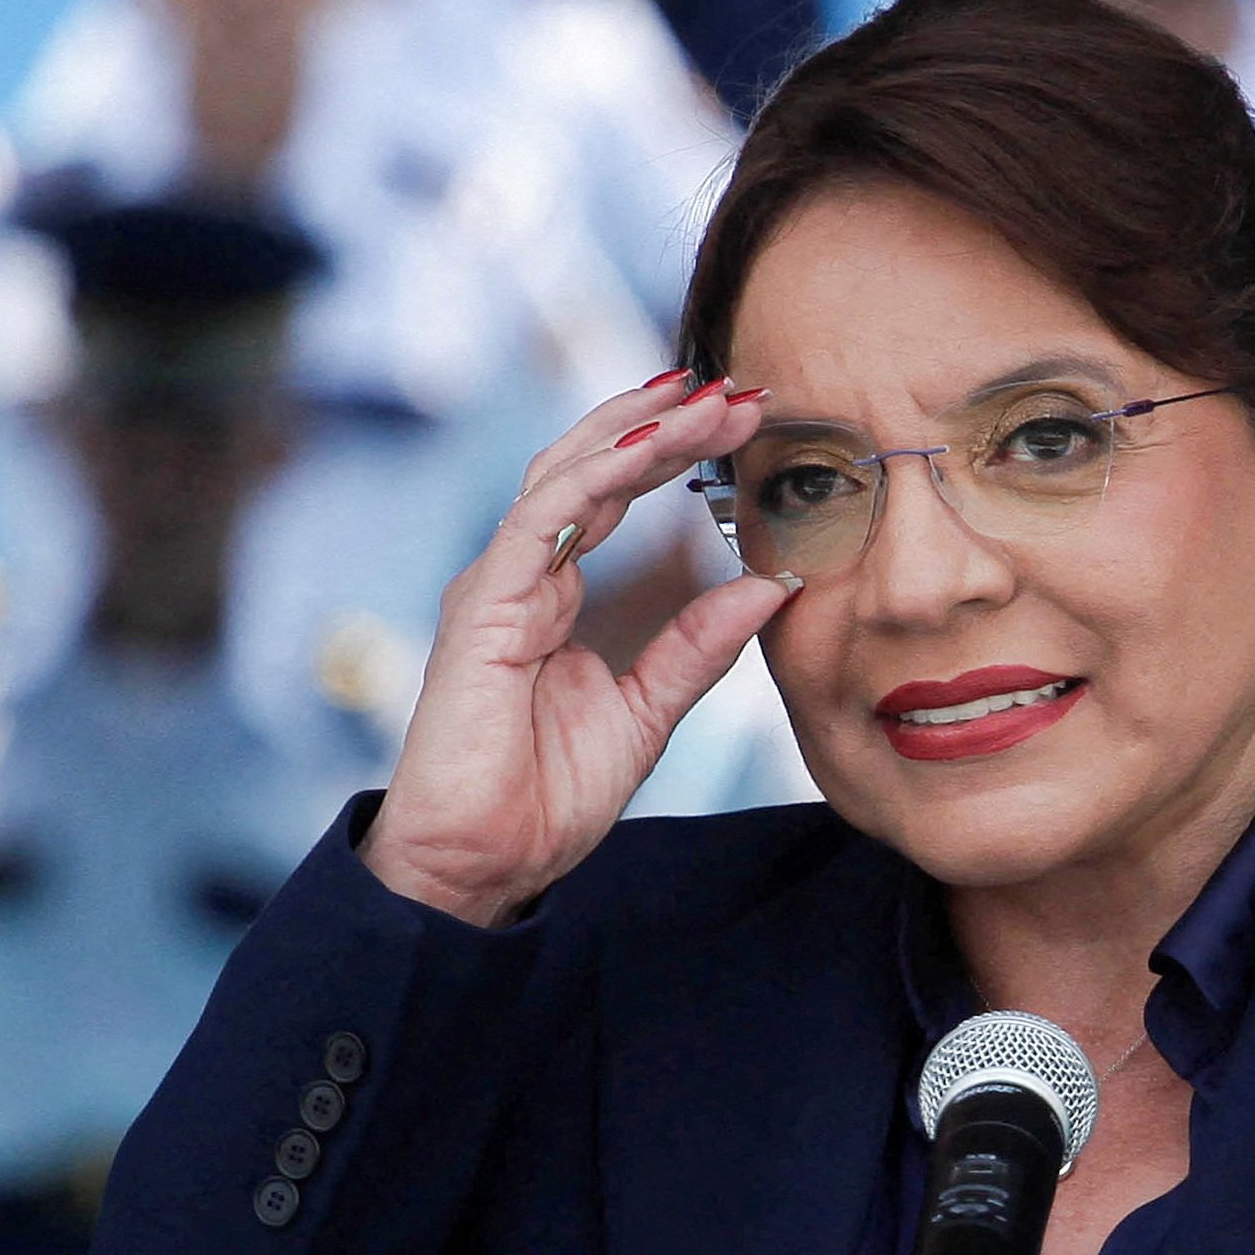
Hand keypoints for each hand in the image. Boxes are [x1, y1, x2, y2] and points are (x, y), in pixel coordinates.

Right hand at [358, 375, 789, 925]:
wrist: (480, 864)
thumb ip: (699, 647)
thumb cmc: (542, 797)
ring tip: (706, 399)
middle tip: (738, 389)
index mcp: (554, 593)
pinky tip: (650, 446)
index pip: (616, 494)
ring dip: (638, 430)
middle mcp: (521, 574)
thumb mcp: (647, 711)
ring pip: (566, 474)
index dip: (676, 450)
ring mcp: (498, 584)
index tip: (744, 421)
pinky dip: (598, 475)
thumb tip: (773, 585)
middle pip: (593, 465)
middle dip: (663, 420)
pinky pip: (542, 519)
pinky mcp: (484, 605)